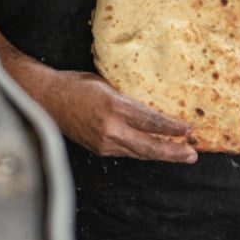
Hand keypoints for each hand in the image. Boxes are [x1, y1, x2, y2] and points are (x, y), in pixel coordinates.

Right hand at [56, 71, 198, 162]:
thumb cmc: (76, 85)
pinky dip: (142, 151)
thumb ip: (127, 99)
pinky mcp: (99, 149)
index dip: (173, 128)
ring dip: (161, 154)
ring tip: (180, 155)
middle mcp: (111, 128)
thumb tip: (149, 106)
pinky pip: (127, 152)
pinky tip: (153, 150)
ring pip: (140, 152)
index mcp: (114, 106)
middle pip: (150, 146)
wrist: (47, 100)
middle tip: (192, 154)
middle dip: (174, 151)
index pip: (151, 121)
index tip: (189, 130)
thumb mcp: (106, 84)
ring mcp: (104, 142)